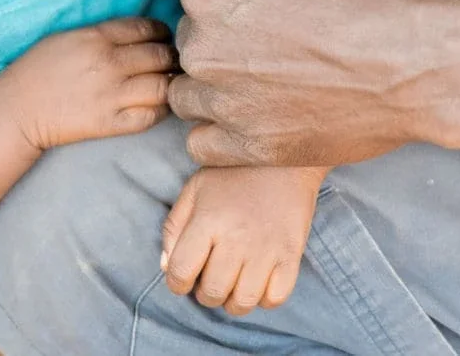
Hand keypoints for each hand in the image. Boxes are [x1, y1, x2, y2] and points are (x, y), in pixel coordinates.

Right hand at [0, 18, 173, 150]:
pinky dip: (161, 109)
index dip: (161, 32)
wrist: (15, 110)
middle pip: (160, 55)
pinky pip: (151, 115)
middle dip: (171, 57)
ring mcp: (111, 95)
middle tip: (171, 62)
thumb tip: (138, 34)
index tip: (162, 38)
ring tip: (168, 83)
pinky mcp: (110, 123)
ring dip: (171, 83)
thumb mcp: (68, 37)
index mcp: (96, 37)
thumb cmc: (38, 69)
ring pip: (163, 85)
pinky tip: (157, 104)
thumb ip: (103, 33)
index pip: (147, 28)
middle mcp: (109, 63)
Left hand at [160, 166, 326, 314]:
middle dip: (206, 293)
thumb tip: (167, 267)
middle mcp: (236, 238)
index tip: (185, 276)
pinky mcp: (292, 253)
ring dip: (234, 300)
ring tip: (235, 281)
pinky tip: (260, 279)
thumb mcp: (194, 190)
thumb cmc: (234, 174)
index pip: (180, 273)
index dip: (177, 283)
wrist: (285, 156)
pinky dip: (265, 297)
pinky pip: (276, 298)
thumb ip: (174, 228)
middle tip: (213, 275)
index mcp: (207, 221)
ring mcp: (266, 248)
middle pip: (212, 293)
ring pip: (243, 303)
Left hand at [169, 0, 455, 165]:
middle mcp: (204, 45)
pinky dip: (224, 132)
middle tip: (269, 44)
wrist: (422, 61)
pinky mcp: (248, 148)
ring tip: (263, 84)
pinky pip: (203, 142)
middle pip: (190, 41)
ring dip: (217, 88)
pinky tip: (259, 118)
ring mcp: (224, 100)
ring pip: (190, 95)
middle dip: (222, 41)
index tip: (256, 1)